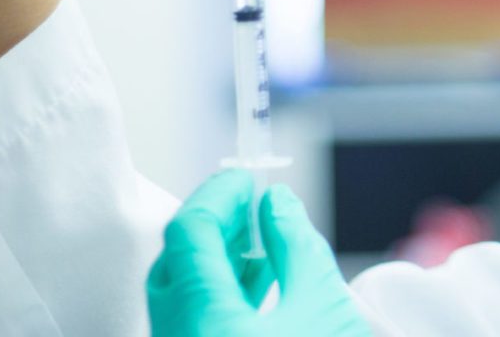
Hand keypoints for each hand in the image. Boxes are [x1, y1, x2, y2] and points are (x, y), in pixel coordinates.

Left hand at [148, 170, 372, 336]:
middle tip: (249, 201)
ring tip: (258, 233)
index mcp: (205, 323)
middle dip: (214, 223)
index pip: (189, 234)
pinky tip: (257, 278)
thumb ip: (296, 246)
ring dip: (216, 257)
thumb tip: (276, 203)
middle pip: (175, 264)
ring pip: (181, 295)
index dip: (218, 195)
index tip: (245, 177)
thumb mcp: (325, 307)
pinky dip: (218, 291)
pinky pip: (193, 320)